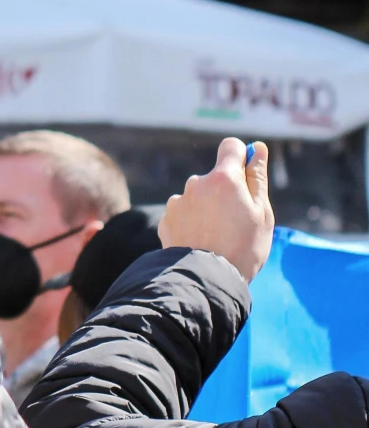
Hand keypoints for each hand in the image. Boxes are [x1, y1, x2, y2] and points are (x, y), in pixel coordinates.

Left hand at [159, 139, 272, 282]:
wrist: (207, 280)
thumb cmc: (243, 247)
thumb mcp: (262, 213)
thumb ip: (257, 177)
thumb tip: (256, 147)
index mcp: (223, 178)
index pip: (230, 147)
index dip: (240, 158)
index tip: (246, 176)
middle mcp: (196, 183)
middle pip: (214, 178)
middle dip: (224, 193)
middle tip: (236, 223)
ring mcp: (178, 201)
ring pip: (198, 198)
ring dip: (206, 209)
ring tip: (217, 238)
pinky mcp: (165, 219)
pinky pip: (183, 215)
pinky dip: (191, 224)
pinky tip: (199, 243)